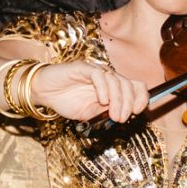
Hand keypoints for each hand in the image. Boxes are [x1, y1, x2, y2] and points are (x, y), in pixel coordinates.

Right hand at [27, 58, 148, 125]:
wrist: (45, 93)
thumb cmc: (68, 102)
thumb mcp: (92, 114)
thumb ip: (107, 114)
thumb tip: (124, 118)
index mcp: (113, 88)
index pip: (136, 86)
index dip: (141, 98)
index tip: (136, 112)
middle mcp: (108, 78)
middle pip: (129, 84)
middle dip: (128, 103)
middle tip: (121, 119)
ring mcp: (96, 72)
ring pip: (116, 80)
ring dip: (118, 100)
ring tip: (113, 115)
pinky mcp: (83, 68)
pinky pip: (99, 75)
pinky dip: (104, 89)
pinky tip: (102, 101)